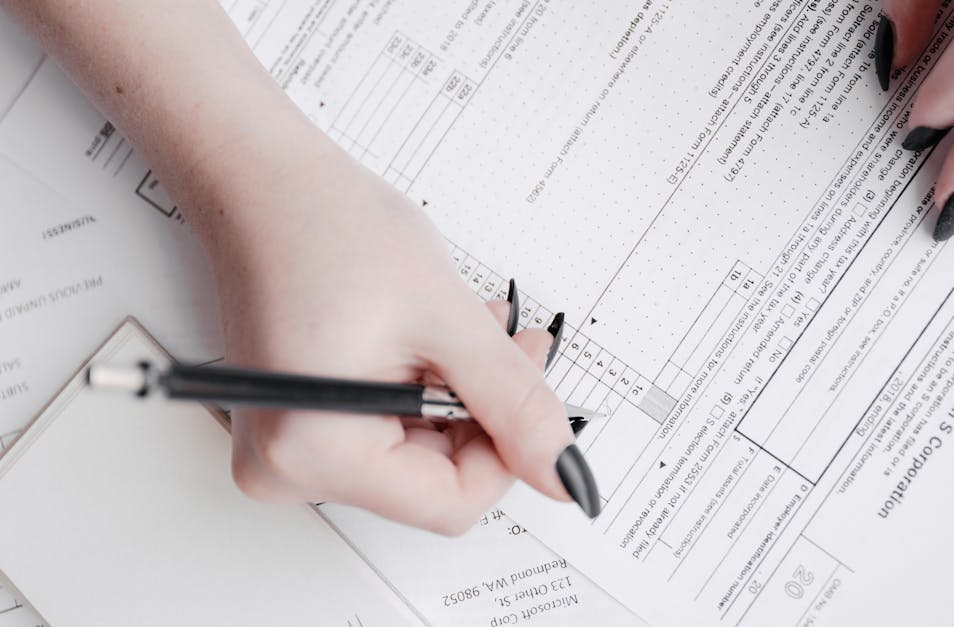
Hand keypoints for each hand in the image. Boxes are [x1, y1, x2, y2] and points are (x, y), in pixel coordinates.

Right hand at [199, 137, 596, 534]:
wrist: (264, 185)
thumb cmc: (325, 227)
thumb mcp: (446, 317)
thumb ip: (514, 402)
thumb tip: (562, 471)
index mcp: (314, 452)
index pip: (450, 504)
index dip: (507, 452)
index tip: (530, 394)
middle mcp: (287, 467)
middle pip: (434, 481)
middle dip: (483, 413)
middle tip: (509, 346)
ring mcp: (290, 450)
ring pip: (419, 454)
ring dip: (458, 395)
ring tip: (465, 328)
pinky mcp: (299, 428)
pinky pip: (388, 432)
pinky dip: (425, 389)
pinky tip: (433, 339)